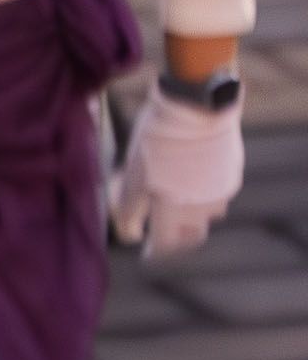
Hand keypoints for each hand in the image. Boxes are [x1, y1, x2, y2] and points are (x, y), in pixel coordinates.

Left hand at [121, 86, 243, 256]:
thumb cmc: (157, 140)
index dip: (154, 251)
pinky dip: (202, 192)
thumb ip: (129, 206)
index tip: (146, 252)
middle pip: (190, 236)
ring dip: (190, 213)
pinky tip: (189, 173)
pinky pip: (216, 193)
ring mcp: (221, 192)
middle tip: (160, 229)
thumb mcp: (133, 173)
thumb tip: (128, 233)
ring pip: (206, 214)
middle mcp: (202, 208)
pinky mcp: (231, 175)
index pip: (165, 245)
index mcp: (174, 209)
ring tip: (172, 195)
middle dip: (174, 237)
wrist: (197, 108)